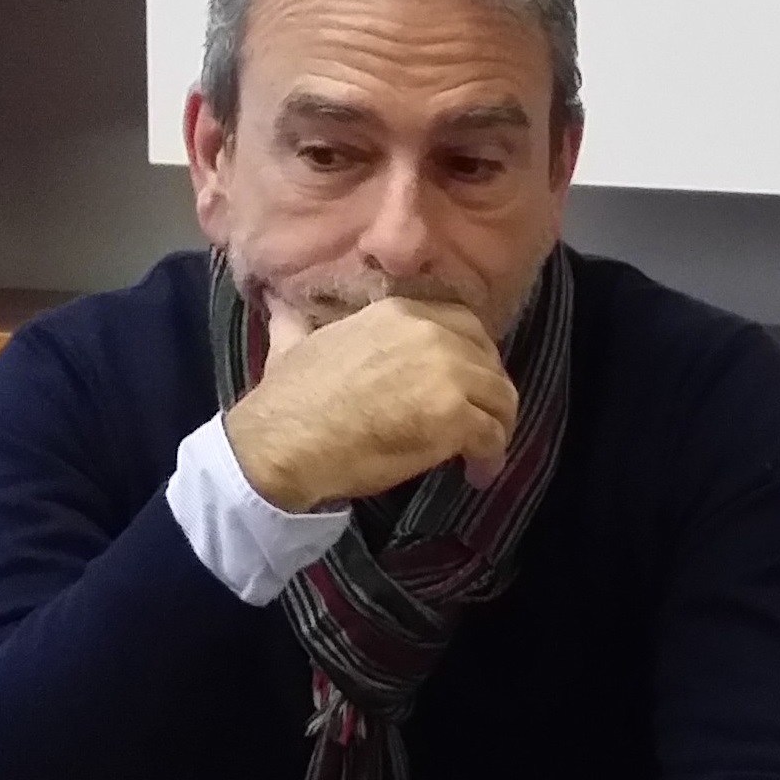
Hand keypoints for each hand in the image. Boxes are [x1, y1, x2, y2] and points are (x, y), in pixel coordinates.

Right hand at [223, 296, 519, 513]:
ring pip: (501, 398)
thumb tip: (279, 305)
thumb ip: (297, 322)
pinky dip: (491, 459)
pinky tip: (477, 474)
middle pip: (490, 360)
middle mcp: (430, 333)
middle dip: (489, 393)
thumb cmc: (287, 399)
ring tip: (481, 455)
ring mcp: (446, 373)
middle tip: (479, 422)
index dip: (472, 357)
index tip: (464, 385)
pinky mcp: (453, 416)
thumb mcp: (294, 342)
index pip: (465, 324)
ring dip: (497, 428)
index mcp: (399, 312)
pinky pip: (493, 437)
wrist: (284, 441)